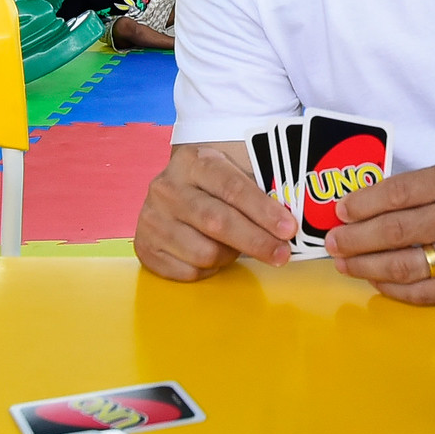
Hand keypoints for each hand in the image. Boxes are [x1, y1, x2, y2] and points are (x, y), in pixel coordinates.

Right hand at [135, 144, 296, 278]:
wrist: (171, 190)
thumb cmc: (213, 185)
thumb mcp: (232, 172)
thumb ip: (258, 192)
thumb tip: (290, 223)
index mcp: (192, 162)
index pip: (232, 187)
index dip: (263, 211)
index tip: (289, 229)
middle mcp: (166, 188)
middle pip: (217, 222)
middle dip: (256, 241)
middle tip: (282, 254)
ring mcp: (152, 219)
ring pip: (203, 252)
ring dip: (230, 256)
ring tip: (238, 247)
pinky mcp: (144, 247)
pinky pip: (188, 271)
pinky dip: (209, 270)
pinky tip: (214, 255)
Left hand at [323, 158, 434, 303]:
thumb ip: (421, 188)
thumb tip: (365, 205)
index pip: (397, 193)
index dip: (361, 205)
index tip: (339, 212)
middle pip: (395, 231)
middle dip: (354, 239)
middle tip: (331, 242)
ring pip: (406, 265)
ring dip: (366, 267)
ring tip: (344, 264)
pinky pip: (426, 292)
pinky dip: (395, 290)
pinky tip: (378, 282)